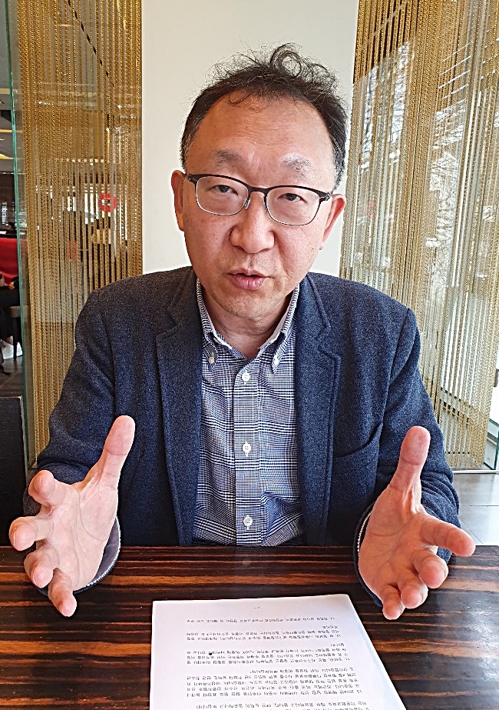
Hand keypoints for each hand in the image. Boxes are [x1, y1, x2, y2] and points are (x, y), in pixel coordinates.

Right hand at [9, 415, 134, 616]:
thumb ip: (114, 453)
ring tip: (41, 572)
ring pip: (37, 559)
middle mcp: (49, 526)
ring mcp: (52, 552)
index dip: (44, 485)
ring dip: (37, 566)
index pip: (47, 489)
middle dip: (22, 530)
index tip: (44, 480)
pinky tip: (68, 605)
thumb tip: (127, 422)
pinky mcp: (62, 574)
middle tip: (18, 535)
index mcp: (59, 500)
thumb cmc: (89, 508)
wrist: (91, 539)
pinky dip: (60, 596)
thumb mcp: (105, 480)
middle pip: (28, 527)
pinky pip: (57, 587)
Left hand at [358, 426, 474, 619]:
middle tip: (436, 573)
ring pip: (415, 586)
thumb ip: (409, 462)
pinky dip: (392, 605)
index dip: (455, 539)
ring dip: (415, 592)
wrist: (382, 537)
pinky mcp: (388, 585)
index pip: (444, 533)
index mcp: (425, 529)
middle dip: (435, 570)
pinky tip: (390, 609)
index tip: (467, 545)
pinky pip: (393, 598)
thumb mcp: (400, 488)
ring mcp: (405, 572)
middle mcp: (419, 554)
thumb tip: (418, 431)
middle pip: (432, 564)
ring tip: (413, 597)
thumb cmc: (397, 515)